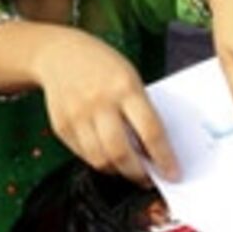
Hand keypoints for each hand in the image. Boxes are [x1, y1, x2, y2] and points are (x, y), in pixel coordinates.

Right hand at [29, 27, 180, 183]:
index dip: (164, 158)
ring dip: (119, 171)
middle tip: (148, 177)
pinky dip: (99, 161)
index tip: (173, 174)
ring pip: (100, 160)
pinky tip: (107, 156)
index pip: (150, 131)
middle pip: (121, 152)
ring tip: (128, 169)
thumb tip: (154, 148)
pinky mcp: (61, 126)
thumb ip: (141, 110)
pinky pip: (83, 155)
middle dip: (139, 173)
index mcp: (124, 87)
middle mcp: (99, 102)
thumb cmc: (102, 66)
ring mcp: (77, 115)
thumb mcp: (129, 77)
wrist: (59, 54)